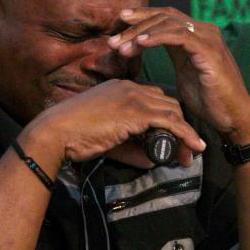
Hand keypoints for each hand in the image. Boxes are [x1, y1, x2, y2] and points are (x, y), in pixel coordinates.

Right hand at [22, 79, 205, 171]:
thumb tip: (152, 161)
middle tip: (187, 151)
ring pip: (173, 111)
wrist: (56, 132)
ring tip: (190, 154)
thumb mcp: (109, 141)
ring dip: (185, 134)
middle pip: (168, 104)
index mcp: (121, 88)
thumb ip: (132, 149)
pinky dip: (185, 134)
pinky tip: (193, 147)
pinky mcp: (136, 111)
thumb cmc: (75, 137)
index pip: (155, 99)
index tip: (176, 140)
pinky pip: (170, 121)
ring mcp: (133, 97)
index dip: (169, 119)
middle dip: (181, 128)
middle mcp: (130, 87)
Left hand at [108, 8, 249, 143]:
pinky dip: (157, 37)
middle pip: (163, 16)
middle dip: (135, 24)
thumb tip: (150, 51)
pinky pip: (179, 36)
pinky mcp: (209, 50)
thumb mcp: (185, 74)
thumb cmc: (210, 101)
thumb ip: (173, 57)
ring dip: (140, 33)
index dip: (140, 18)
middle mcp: (204, 31)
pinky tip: (140, 44)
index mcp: (197, 35)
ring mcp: (208, 38)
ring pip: (168, 23)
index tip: (118, 24)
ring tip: (120, 46)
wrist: (233, 118)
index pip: (164, 17)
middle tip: (112, 37)